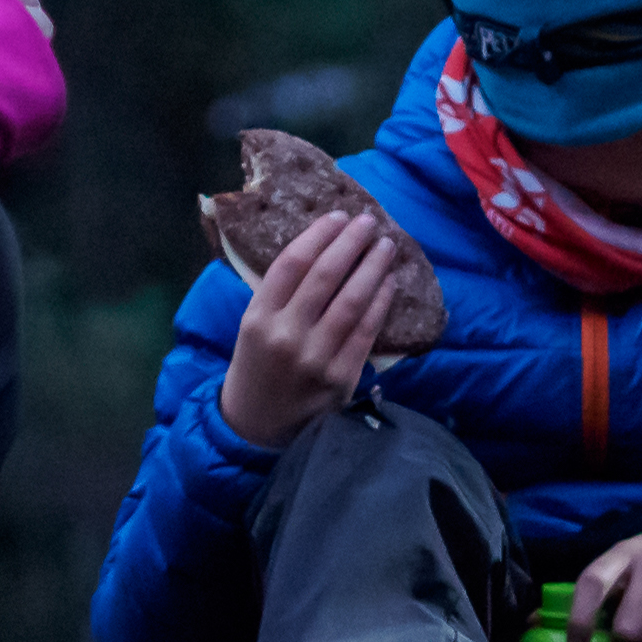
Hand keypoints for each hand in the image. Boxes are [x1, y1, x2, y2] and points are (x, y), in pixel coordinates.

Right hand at [217, 206, 409, 448]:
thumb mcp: (253, 325)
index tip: (338, 216)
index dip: (319, 235)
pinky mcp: (341, 378)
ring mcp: (315, 359)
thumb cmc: (256, 364)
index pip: (291, 263)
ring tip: (386, 245)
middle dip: (351, 242)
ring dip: (373, 267)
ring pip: (351, 301)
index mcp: (257, 318)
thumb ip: (280, 292)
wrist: (258, 425)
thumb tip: (326, 246)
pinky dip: (380, 302)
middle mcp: (285, 336)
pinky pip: (366, 331)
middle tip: (369, 221)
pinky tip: (389, 282)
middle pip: (325, 276)